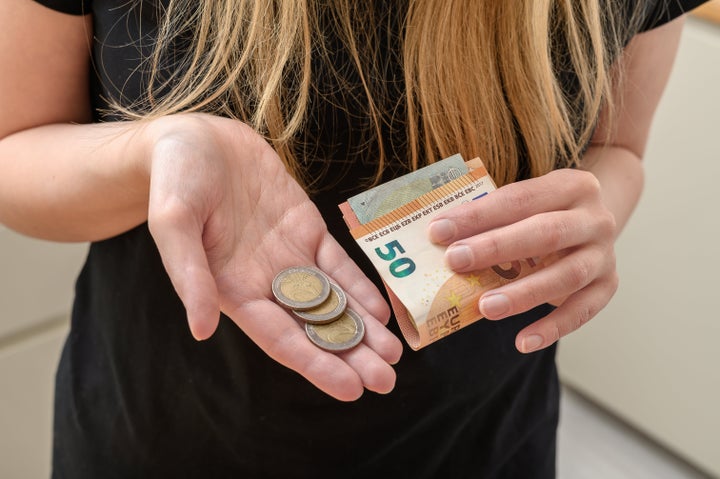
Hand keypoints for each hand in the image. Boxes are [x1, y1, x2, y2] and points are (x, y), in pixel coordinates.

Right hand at [144, 113, 402, 400]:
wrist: (196, 138)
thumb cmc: (175, 178)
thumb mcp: (173, 222)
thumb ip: (190, 275)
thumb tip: (201, 330)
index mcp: (232, 289)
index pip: (279, 338)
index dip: (315, 364)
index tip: (350, 390)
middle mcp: (265, 281)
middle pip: (313, 328)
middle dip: (349, 356)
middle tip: (386, 381)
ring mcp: (290, 256)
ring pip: (332, 301)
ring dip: (362, 329)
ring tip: (394, 354)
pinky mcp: (306, 230)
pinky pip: (338, 263)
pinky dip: (359, 287)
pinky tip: (381, 311)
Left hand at [427, 168, 618, 352]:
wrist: (592, 226)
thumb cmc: (541, 215)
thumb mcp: (523, 205)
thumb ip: (488, 218)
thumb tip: (433, 240)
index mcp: (571, 185)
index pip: (520, 198)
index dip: (478, 215)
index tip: (437, 230)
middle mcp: (594, 218)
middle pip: (546, 233)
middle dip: (497, 248)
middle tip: (455, 262)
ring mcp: (604, 254)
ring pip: (566, 276)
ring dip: (523, 293)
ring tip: (485, 308)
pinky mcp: (607, 286)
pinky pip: (581, 311)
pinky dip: (552, 328)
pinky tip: (522, 341)